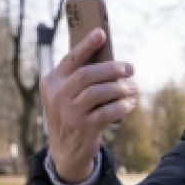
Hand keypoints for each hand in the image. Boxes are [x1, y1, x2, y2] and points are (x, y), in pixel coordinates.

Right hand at [42, 28, 135, 183]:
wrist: (66, 152)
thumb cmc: (73, 115)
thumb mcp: (68, 96)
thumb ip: (81, 80)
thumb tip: (112, 62)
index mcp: (51, 82)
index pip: (71, 59)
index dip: (87, 45)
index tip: (101, 33)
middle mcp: (57, 95)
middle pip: (88, 74)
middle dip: (113, 68)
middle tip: (130, 68)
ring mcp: (69, 112)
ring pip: (100, 91)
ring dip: (121, 88)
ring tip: (132, 89)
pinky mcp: (84, 127)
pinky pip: (109, 111)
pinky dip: (123, 105)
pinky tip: (130, 103)